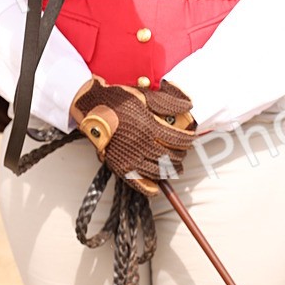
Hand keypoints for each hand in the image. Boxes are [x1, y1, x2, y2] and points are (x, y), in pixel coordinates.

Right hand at [71, 77, 195, 195]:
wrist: (92, 107)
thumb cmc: (118, 100)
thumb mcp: (145, 95)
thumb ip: (168, 102)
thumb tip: (189, 105)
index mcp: (149, 126)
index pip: (179, 139)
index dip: (189, 140)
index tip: (191, 138)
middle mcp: (142, 144)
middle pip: (172, 157)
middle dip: (182, 155)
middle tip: (184, 151)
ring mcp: (131, 158)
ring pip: (159, 172)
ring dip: (171, 170)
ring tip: (175, 166)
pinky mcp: (120, 167)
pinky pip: (139, 184)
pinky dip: (151, 188)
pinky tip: (157, 186)